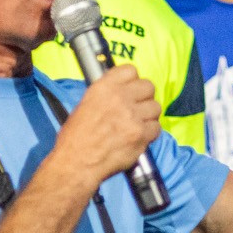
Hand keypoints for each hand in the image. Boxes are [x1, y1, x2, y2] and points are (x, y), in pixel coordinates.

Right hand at [52, 64, 159, 191]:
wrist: (77, 162)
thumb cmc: (76, 138)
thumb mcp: (85, 105)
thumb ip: (106, 95)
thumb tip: (121, 92)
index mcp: (103, 88)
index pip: (130, 70)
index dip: (132, 80)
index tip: (131, 88)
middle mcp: (120, 98)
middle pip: (148, 87)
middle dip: (144, 97)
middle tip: (138, 107)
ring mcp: (133, 116)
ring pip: (155, 107)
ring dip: (149, 115)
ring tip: (139, 123)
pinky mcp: (141, 135)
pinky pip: (156, 128)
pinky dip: (150, 133)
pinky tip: (139, 136)